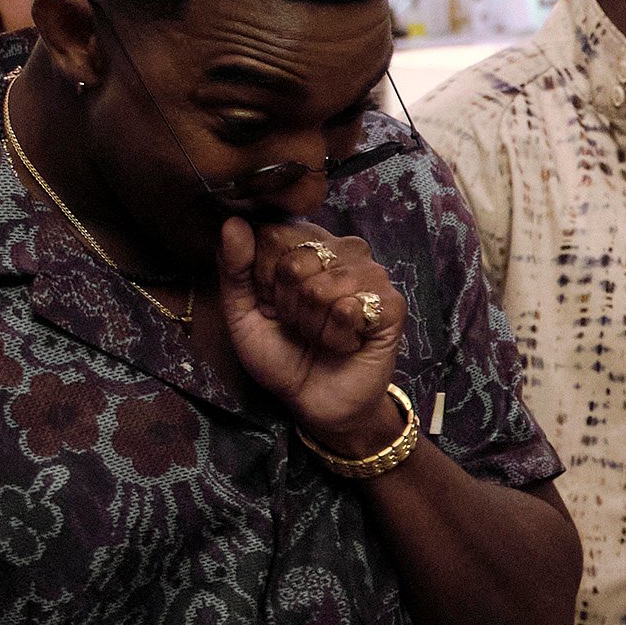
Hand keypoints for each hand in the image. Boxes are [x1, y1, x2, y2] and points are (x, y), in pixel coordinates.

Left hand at [219, 218, 405, 449]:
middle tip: (300, 324)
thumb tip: (233, 222)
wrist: (315, 402)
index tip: (273, 303)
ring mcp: (373, 275)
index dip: (263, 277)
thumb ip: (234, 268)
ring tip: (322, 335)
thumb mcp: (243, 313)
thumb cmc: (282, 355)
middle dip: (288, 306)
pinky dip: (337, 338)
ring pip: (321, 288)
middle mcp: (344, 251)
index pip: (273, 234)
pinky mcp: (392, 305)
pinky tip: (346, 344)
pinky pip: (349, 310)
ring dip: (312, 326)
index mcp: (308, 244)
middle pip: (296, 262)